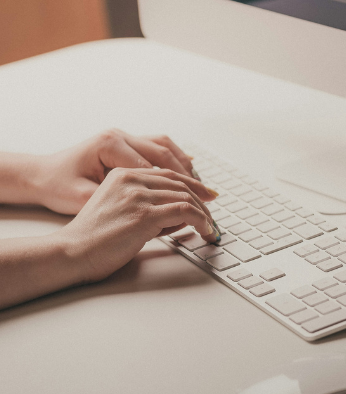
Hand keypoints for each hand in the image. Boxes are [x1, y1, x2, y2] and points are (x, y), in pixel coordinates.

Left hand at [34, 129, 204, 214]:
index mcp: (110, 145)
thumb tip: (151, 212)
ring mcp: (124, 136)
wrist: (41, 174)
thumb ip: (120, 202)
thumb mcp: (84, 198)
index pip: (154, 168)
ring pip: (166, 146)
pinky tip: (190, 171)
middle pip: (165, 154)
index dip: (177, 189)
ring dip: (187, 166)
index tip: (193, 206)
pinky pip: (159, 146)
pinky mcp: (127, 142)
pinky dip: (177, 158)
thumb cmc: (58, 186)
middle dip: (190, 177)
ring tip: (203, 186)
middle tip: (210, 196)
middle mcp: (119, 135)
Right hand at [54, 167, 218, 282]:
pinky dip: (200, 220)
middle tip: (213, 215)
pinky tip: (205, 230)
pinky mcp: (144, 214)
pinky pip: (184, 211)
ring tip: (210, 228)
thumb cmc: (94, 239)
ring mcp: (138, 196)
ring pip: (185, 196)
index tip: (207, 195)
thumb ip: (149, 207)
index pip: (168, 174)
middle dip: (202, 199)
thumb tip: (182, 215)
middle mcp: (131, 180)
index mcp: (123, 175)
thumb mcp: (122, 211)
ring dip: (203, 213)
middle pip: (179, 183)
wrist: (73, 252)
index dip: (192, 184)